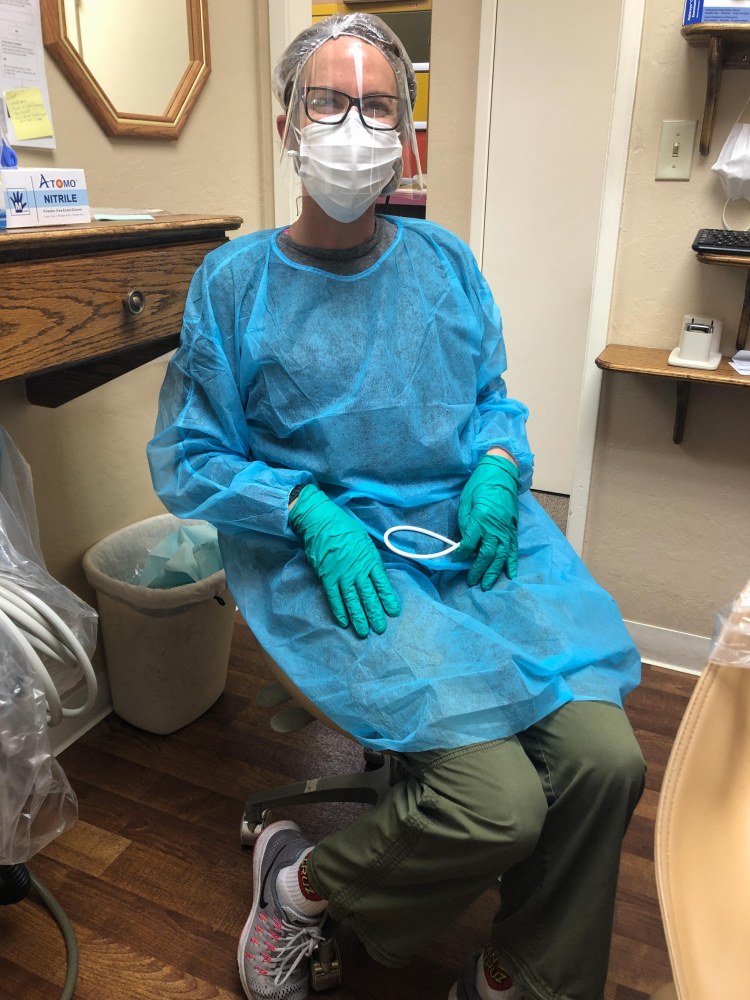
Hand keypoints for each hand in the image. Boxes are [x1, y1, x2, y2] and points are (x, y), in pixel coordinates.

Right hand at [289, 485, 400, 637]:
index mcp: (370, 560)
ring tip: (363, 632)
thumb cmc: (345, 528)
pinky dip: (339, 611)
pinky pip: (334, 598)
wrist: (322, 522)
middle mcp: (358, 571)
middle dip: (375, 614)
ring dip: (359, 617)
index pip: (382, 584)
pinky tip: (344, 622)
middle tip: (380, 629)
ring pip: (352, 601)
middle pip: (369, 596)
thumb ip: (371, 559)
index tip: (393, 612)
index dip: (388, 599)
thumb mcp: (365, 541)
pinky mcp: (327, 577)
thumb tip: (376, 573)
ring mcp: (342, 575)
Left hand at [452, 454, 519, 589]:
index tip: (455, 559)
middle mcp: (494, 527)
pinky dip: (511, 563)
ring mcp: (505, 530)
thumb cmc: (480, 485)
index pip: (469, 544)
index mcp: (480, 519)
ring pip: (500, 556)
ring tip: (488, 584)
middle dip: (478, 570)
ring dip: (494, 572)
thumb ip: (465, 522)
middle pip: (486, 555)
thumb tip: (465, 540)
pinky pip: (513, 549)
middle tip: (473, 582)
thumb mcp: (466, 501)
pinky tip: (509, 574)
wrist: (500, 474)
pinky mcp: (513, 529)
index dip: (461, 554)